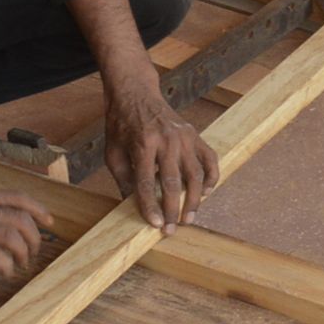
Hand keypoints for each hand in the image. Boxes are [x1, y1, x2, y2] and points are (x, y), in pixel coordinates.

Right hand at [0, 189, 54, 278]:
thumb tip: (2, 225)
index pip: (18, 197)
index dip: (39, 209)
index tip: (50, 221)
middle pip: (21, 219)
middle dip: (35, 237)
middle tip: (34, 252)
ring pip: (13, 238)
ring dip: (23, 254)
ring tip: (20, 264)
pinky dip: (7, 267)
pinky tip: (5, 272)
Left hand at [105, 89, 216, 228]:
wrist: (136, 94)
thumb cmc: (121, 125)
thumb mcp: (112, 153)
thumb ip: (124, 180)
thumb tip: (133, 206)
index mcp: (142, 144)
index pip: (148, 183)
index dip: (151, 207)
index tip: (155, 225)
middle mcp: (166, 140)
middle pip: (173, 182)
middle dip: (173, 209)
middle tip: (171, 230)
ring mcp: (183, 136)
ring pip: (194, 174)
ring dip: (194, 199)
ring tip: (189, 218)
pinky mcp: (194, 134)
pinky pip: (209, 158)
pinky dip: (211, 176)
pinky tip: (206, 191)